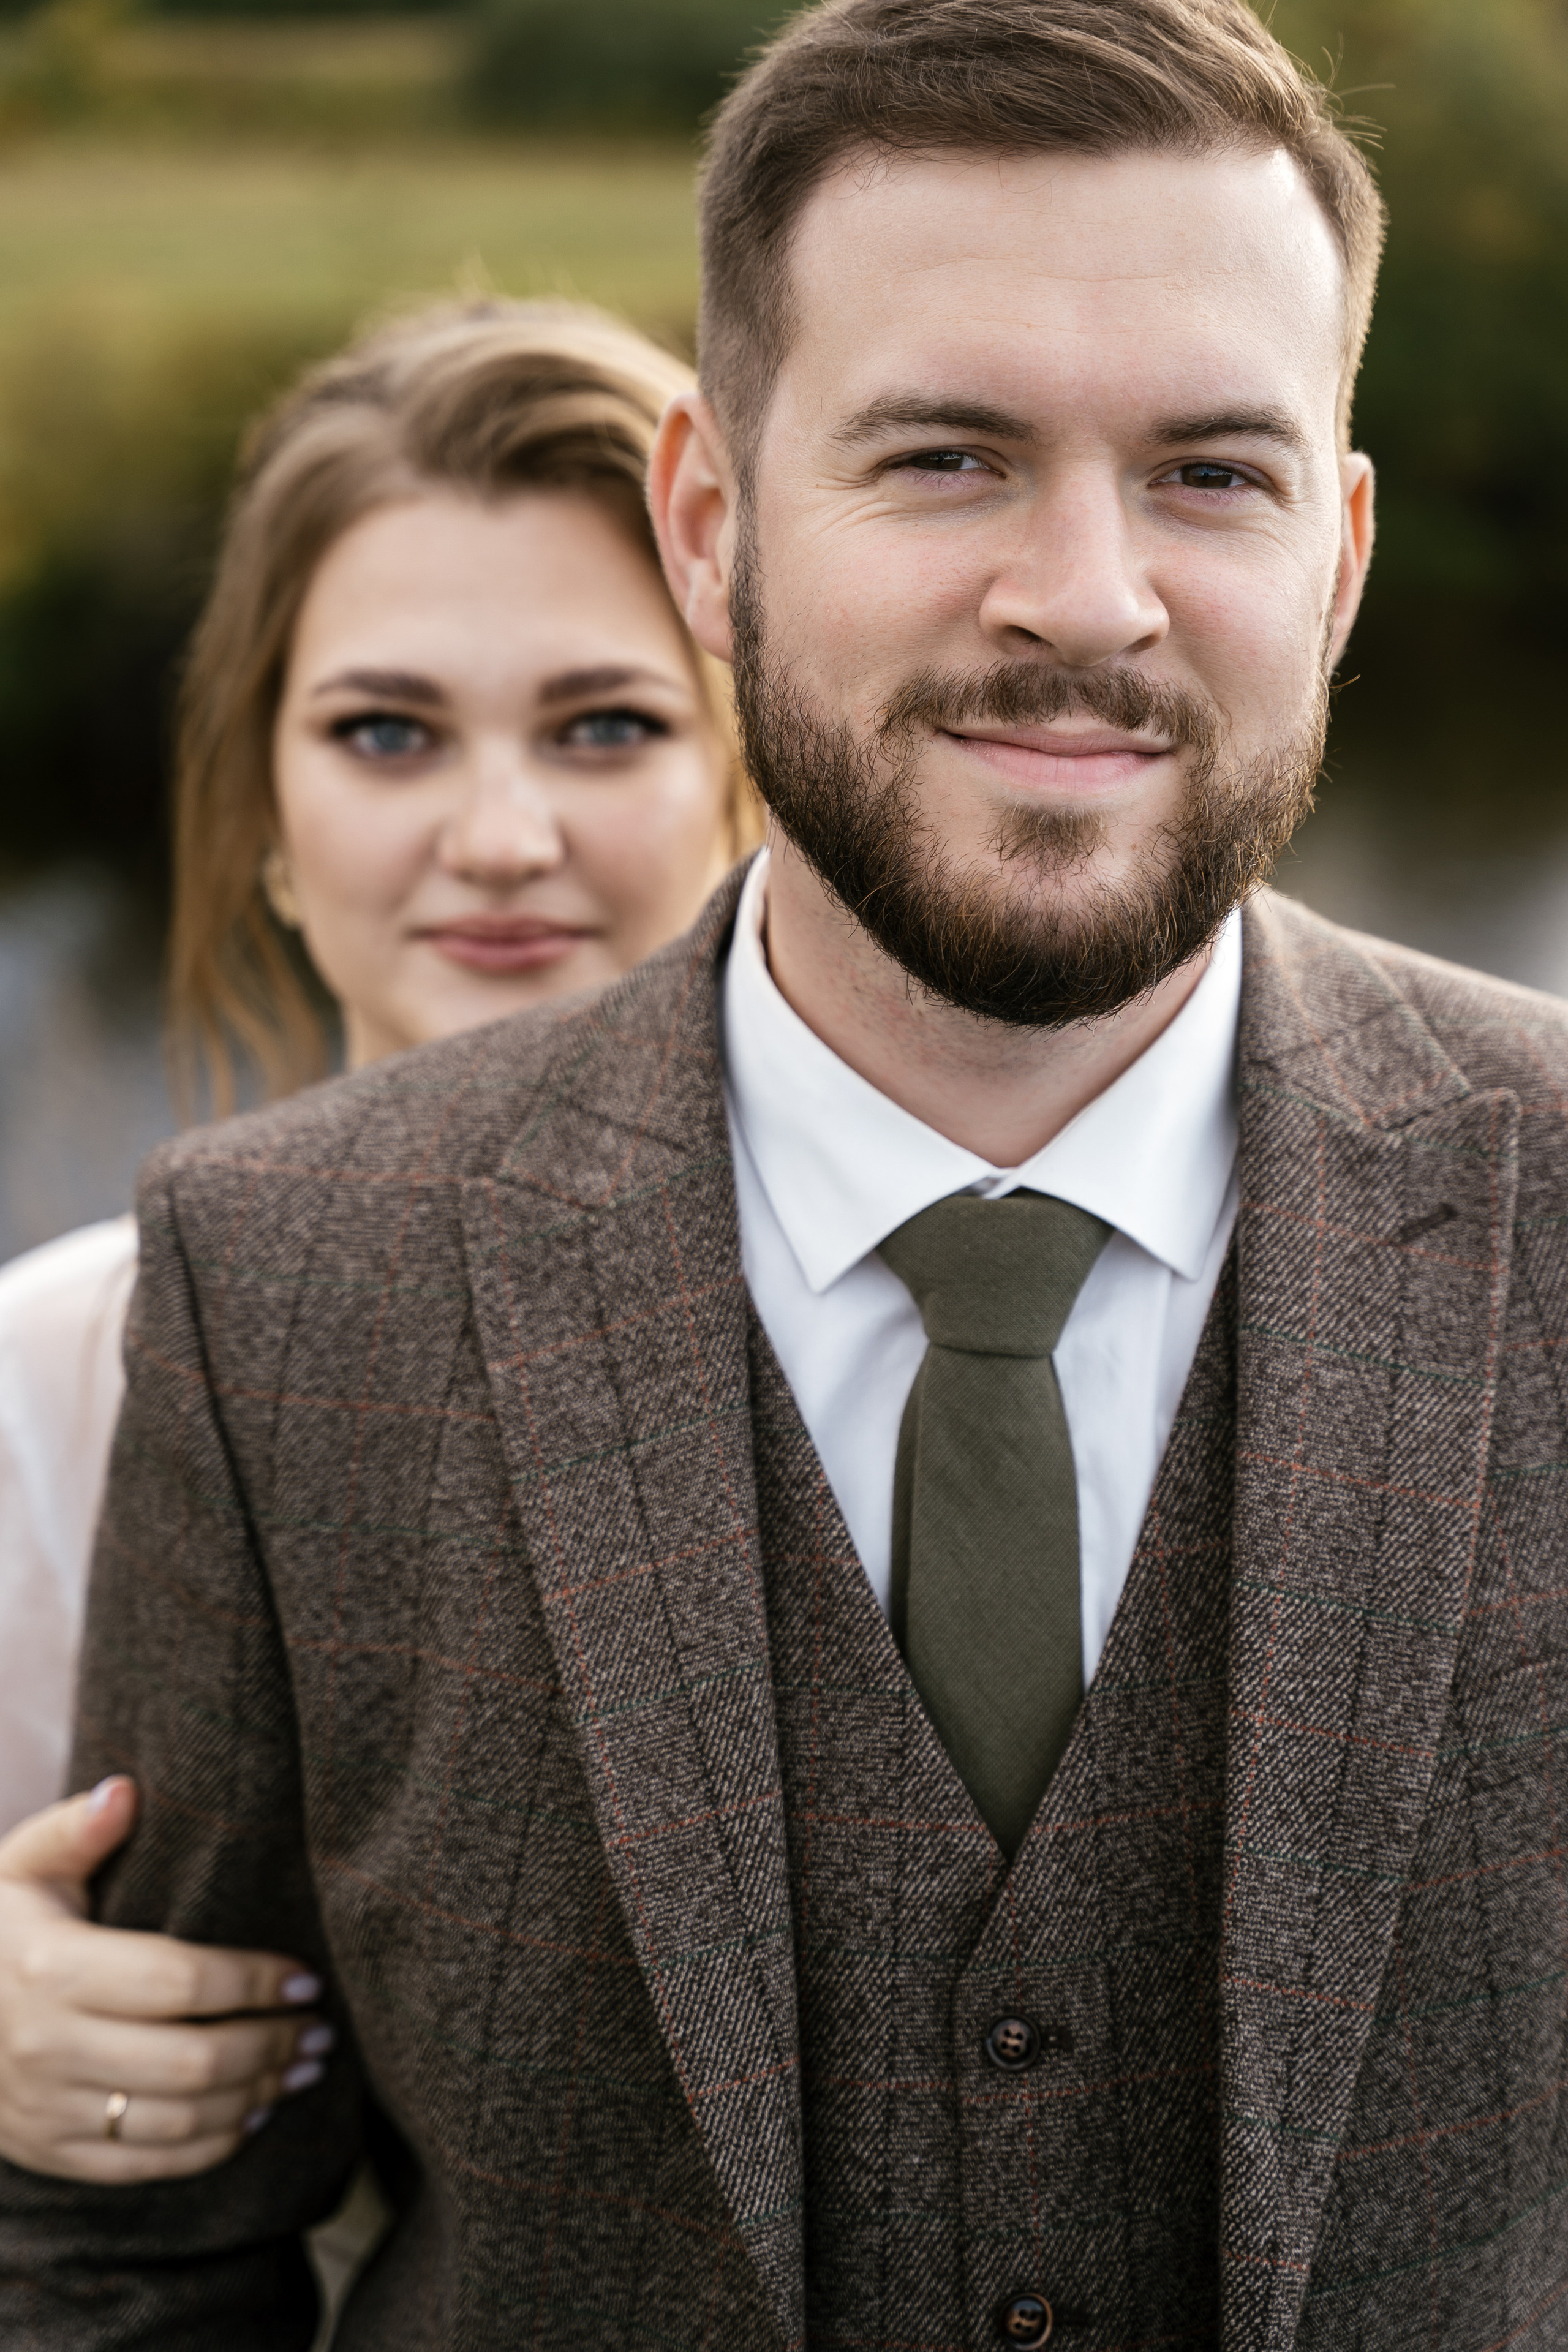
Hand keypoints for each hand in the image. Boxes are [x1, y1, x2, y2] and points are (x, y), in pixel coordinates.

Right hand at [0, 1777, 331, 2182]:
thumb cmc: (3, 1928)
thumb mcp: (23, 1866)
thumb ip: (78, 1829)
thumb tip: (126, 1791)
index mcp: (50, 1968)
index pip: (179, 1982)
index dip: (253, 1982)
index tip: (307, 1977)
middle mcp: (47, 2046)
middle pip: (191, 2061)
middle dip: (272, 2045)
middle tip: (322, 2028)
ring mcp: (46, 2108)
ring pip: (177, 2121)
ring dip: (256, 2096)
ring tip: (306, 2065)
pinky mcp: (51, 2151)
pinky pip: (145, 2164)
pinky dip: (211, 2145)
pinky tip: (256, 2113)